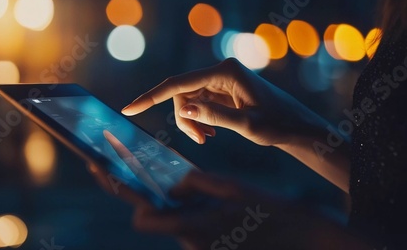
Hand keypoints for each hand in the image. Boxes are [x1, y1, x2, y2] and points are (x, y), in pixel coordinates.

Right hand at [121, 58, 319, 145]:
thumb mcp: (247, 125)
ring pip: (189, 99)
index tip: (129, 109)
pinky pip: (200, 102)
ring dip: (191, 120)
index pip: (179, 83)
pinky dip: (199, 119)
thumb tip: (183, 110)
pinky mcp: (223, 89)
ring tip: (206, 139)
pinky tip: (210, 133)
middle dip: (183, 118)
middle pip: (182, 93)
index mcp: (226, 72)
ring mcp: (222, 79)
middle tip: (199, 140)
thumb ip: (214, 116)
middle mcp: (221, 70)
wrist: (296, 127)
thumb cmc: (278, 125)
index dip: (151, 97)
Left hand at [132, 171, 367, 249]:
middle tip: (113, 166)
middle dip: (134, 194)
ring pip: (171, 220)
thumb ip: (195, 184)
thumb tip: (172, 184)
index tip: (105, 171)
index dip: (124, 195)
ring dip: (164, 201)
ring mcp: (202, 247)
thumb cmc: (268, 211)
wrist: (301, 238)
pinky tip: (191, 192)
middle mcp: (192, 241)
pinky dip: (184, 209)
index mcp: (195, 226)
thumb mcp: (230, 188)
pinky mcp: (211, 246)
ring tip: (163, 173)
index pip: (143, 217)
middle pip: (152, 217)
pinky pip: (188, 225)